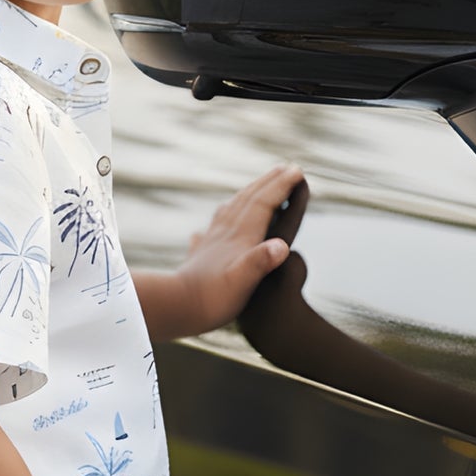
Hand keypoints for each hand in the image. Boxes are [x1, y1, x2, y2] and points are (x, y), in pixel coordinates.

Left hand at [172, 164, 303, 336]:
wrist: (176, 307)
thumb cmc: (213, 299)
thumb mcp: (242, 283)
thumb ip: (260, 262)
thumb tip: (282, 246)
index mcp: (240, 236)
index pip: (264, 203)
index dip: (282, 186)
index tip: (298, 171)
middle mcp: (226, 232)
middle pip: (250, 198)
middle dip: (270, 181)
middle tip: (288, 168)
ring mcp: (212, 240)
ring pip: (233, 207)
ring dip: (250, 193)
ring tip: (260, 187)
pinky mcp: (202, 252)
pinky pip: (216, 226)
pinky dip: (225, 215)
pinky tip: (221, 220)